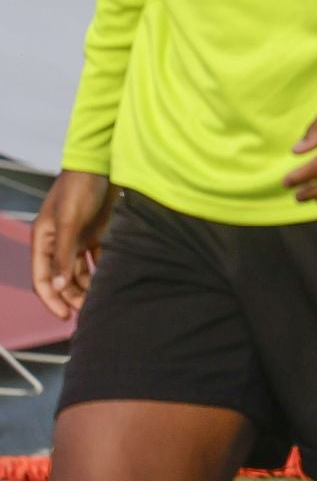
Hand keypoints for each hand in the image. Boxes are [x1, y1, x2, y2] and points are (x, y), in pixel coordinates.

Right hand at [31, 171, 113, 320]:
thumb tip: (57, 286)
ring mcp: (75, 238)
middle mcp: (57, 243)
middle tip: (88, 311)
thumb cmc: (79, 188)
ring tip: (100, 300)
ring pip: (79, 270)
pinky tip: (111, 280)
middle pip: (61, 278)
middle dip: (72, 296)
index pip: (42, 279)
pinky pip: (95, 257)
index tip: (65, 317)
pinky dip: (100, 269)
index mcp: (43, 241)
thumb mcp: (69, 221)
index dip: (52, 299)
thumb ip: (63, 254)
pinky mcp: (94, 232)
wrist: (102, 164)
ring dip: (86, 285)